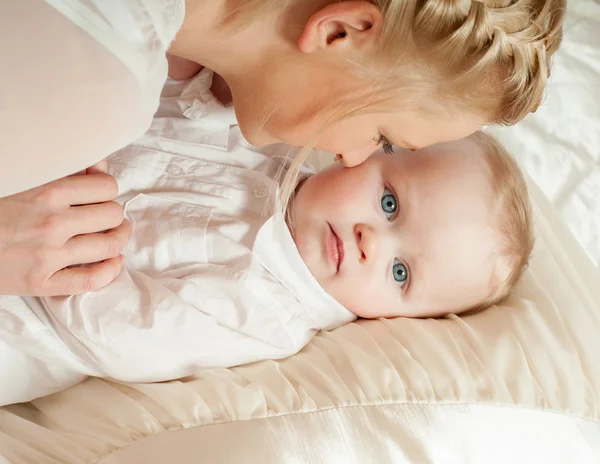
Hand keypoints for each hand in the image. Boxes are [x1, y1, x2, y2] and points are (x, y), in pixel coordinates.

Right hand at [0, 167, 130, 295]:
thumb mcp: (24, 178)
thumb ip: (63, 170)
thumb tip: (100, 166)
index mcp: (47, 191)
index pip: (106, 187)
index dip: (107, 190)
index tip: (101, 195)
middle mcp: (52, 223)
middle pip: (112, 215)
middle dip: (113, 214)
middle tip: (107, 216)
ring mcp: (48, 256)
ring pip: (109, 246)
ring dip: (119, 239)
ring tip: (116, 235)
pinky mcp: (40, 283)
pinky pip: (91, 280)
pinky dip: (110, 271)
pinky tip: (114, 262)